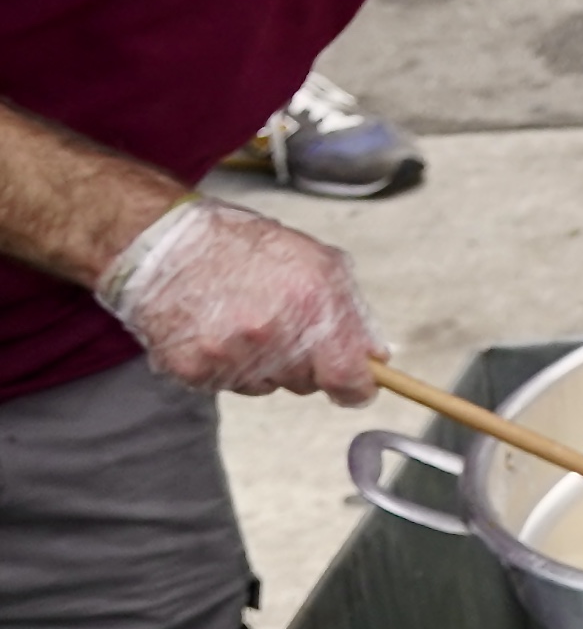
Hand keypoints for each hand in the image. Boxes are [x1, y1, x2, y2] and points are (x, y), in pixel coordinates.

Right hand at [96, 199, 381, 402]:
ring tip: (240, 319)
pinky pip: (225, 384)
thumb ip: (351, 313)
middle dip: (304, 362)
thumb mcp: (317, 263)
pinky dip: (224, 365)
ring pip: (266, 386)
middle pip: (307, 383)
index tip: (356, 385)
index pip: (348, 379)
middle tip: (279, 323)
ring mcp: (230, 356)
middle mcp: (272, 336)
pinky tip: (213, 330)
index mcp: (311, 305)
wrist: (161, 241)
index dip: (356, 386)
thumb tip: (374, 356)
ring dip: (263, 363)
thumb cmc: (241, 246)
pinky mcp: (193, 369)